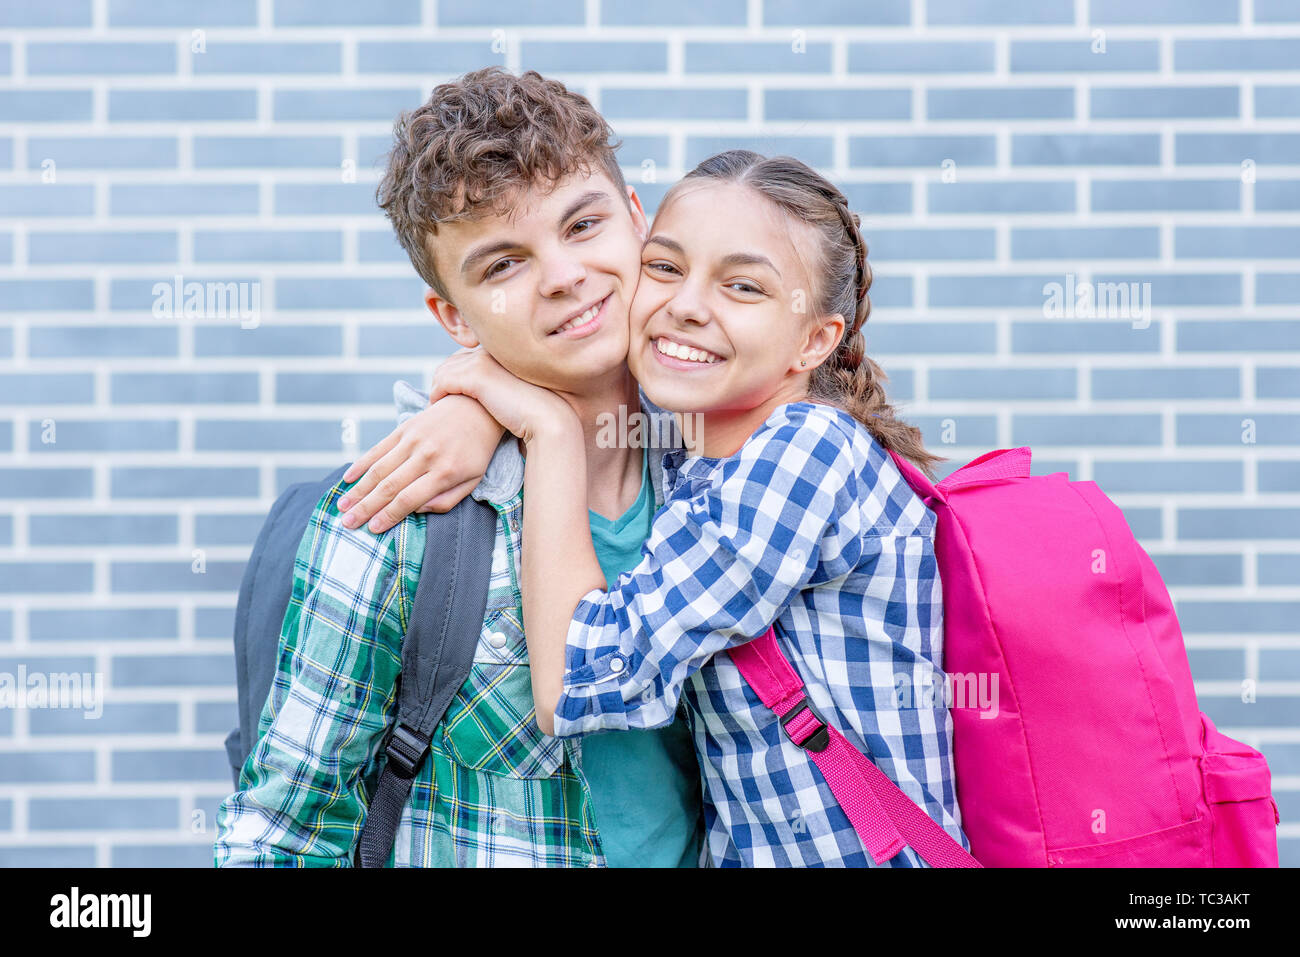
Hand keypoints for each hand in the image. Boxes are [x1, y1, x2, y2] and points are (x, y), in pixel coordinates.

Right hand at [338, 394, 504, 533]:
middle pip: (389, 486)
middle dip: (365, 508)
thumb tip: (415, 512)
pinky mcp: (405, 428)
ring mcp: (413, 439)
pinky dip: (361, 464)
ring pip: (379, 469)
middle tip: (347, 523)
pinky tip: (348, 478)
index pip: (409, 498)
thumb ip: (445, 501)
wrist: (478, 408)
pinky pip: (379, 448)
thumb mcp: (472, 481)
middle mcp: (426, 455)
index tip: (372, 529)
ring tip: (342, 506)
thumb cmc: (476, 451)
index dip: (388, 515)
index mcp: (445, 472)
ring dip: (358, 490)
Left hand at [428, 347, 573, 443]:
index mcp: (503, 352)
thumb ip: (501, 386)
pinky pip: (443, 381)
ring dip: (438, 387)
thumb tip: (487, 394)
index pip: (468, 357)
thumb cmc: (536, 412)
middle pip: (453, 361)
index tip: (450, 392)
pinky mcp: (476, 375)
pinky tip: (438, 404)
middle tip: (439, 398)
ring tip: (437, 403)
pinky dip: (437, 393)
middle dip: (444, 379)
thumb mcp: (517, 392)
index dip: (457, 374)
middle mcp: (492, 351)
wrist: (550, 418)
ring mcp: (484, 361)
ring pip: (445, 370)